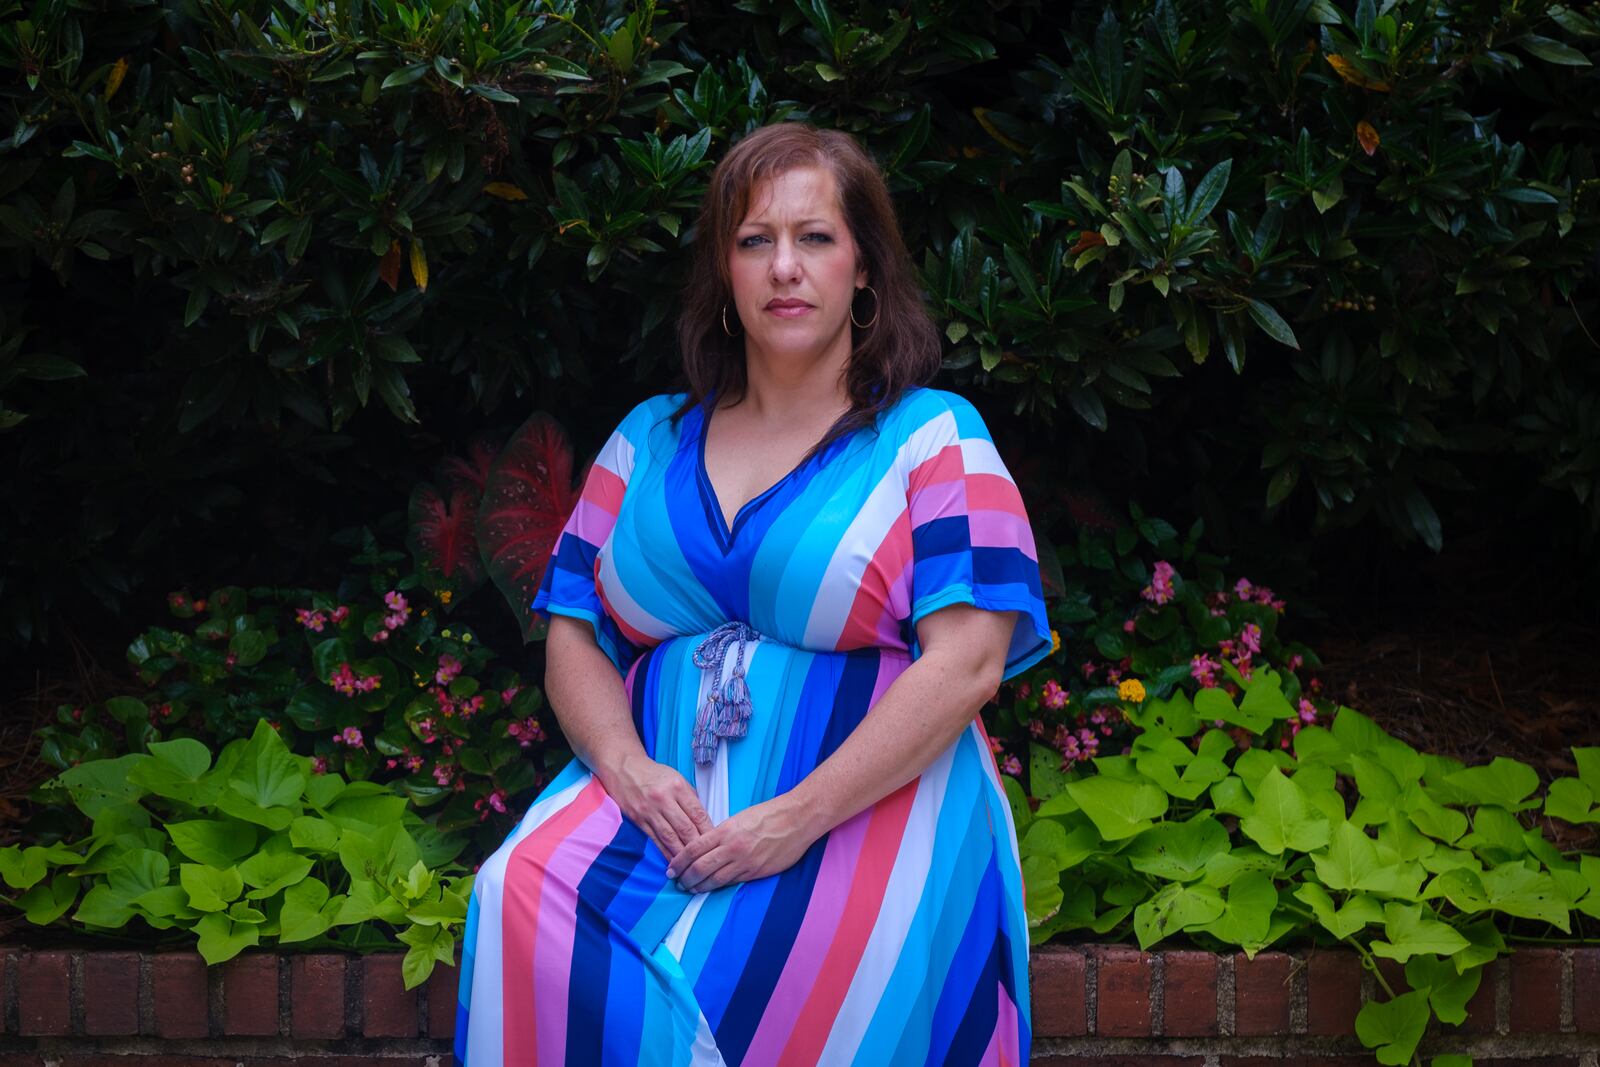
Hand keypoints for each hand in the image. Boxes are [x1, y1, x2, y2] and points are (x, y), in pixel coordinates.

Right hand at [601, 751, 712, 860]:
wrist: (624, 767)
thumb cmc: (653, 773)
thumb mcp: (676, 778)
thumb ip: (689, 797)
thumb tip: (703, 820)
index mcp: (678, 787)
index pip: (698, 814)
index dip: (708, 831)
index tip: (714, 843)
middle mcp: (664, 799)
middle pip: (685, 828)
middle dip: (697, 846)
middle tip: (706, 859)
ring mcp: (649, 810)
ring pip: (670, 837)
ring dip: (681, 854)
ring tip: (691, 866)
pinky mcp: (638, 819)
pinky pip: (654, 839)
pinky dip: (664, 852)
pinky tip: (672, 861)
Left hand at [666, 796, 814, 892]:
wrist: (796, 820)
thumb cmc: (769, 814)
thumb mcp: (740, 818)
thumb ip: (722, 833)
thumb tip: (708, 846)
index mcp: (726, 831)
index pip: (693, 849)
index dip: (679, 861)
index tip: (672, 868)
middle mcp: (732, 848)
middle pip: (700, 868)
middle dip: (686, 878)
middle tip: (678, 883)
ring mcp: (745, 862)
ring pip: (714, 880)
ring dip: (699, 886)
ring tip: (691, 889)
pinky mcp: (756, 872)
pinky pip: (732, 882)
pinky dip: (719, 886)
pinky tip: (712, 888)